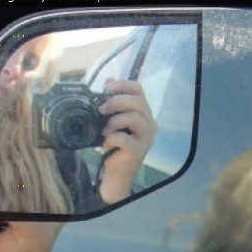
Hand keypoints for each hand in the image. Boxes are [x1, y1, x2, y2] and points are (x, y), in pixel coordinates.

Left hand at [97, 78, 156, 203]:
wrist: (117, 171)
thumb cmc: (115, 145)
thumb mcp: (111, 120)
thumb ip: (112, 103)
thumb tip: (108, 80)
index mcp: (143, 113)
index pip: (139, 90)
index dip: (123, 84)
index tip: (107, 87)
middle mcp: (149, 123)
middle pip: (138, 102)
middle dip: (116, 102)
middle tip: (101, 109)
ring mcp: (146, 138)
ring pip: (134, 118)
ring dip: (114, 121)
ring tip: (104, 130)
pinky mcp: (139, 151)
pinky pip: (125, 138)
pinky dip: (112, 138)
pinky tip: (106, 143)